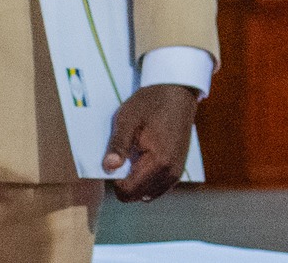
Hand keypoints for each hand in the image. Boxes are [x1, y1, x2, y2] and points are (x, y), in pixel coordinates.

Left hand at [103, 83, 197, 202]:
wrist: (178, 91)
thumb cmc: (151, 103)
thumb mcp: (127, 119)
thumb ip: (118, 146)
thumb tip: (108, 168)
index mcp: (158, 162)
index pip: (128, 192)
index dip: (115, 180)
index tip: (115, 160)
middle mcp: (170, 173)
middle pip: (136, 196)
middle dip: (125, 183)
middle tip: (124, 157)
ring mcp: (176, 172)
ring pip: (147, 194)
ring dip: (137, 182)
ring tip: (134, 157)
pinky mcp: (178, 169)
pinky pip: (158, 187)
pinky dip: (147, 180)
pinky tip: (144, 160)